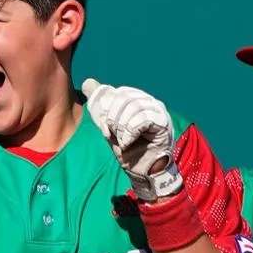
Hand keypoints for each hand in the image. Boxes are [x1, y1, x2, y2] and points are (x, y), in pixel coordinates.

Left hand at [82, 78, 182, 202]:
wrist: (142, 170)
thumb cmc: (129, 149)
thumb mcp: (109, 125)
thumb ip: (100, 105)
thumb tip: (88, 82)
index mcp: (137, 100)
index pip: (118, 93)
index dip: (108, 111)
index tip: (106, 129)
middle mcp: (149, 102)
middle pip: (124, 98)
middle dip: (113, 120)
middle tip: (115, 136)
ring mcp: (159, 110)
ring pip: (133, 107)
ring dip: (121, 128)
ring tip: (123, 141)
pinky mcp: (164, 122)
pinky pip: (142, 119)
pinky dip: (130, 133)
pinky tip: (129, 142)